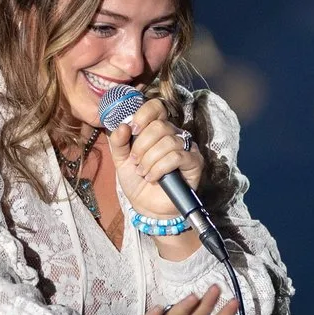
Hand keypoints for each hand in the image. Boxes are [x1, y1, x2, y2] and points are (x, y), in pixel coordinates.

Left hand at [109, 96, 204, 221]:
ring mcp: (186, 147)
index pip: (156, 107)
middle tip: (135, 162)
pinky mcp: (194, 162)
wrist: (148, 207)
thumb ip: (118, 142)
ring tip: (143, 173)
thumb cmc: (137, 182)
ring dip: (150, 159)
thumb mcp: (121, 161)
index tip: (132, 130)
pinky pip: (177, 156)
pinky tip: (153, 177)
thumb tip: (122, 126)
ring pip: (168, 141)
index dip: (144, 115)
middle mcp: (174, 134)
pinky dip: (160, 168)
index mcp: (156, 129)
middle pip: (160, 126)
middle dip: (142, 146)